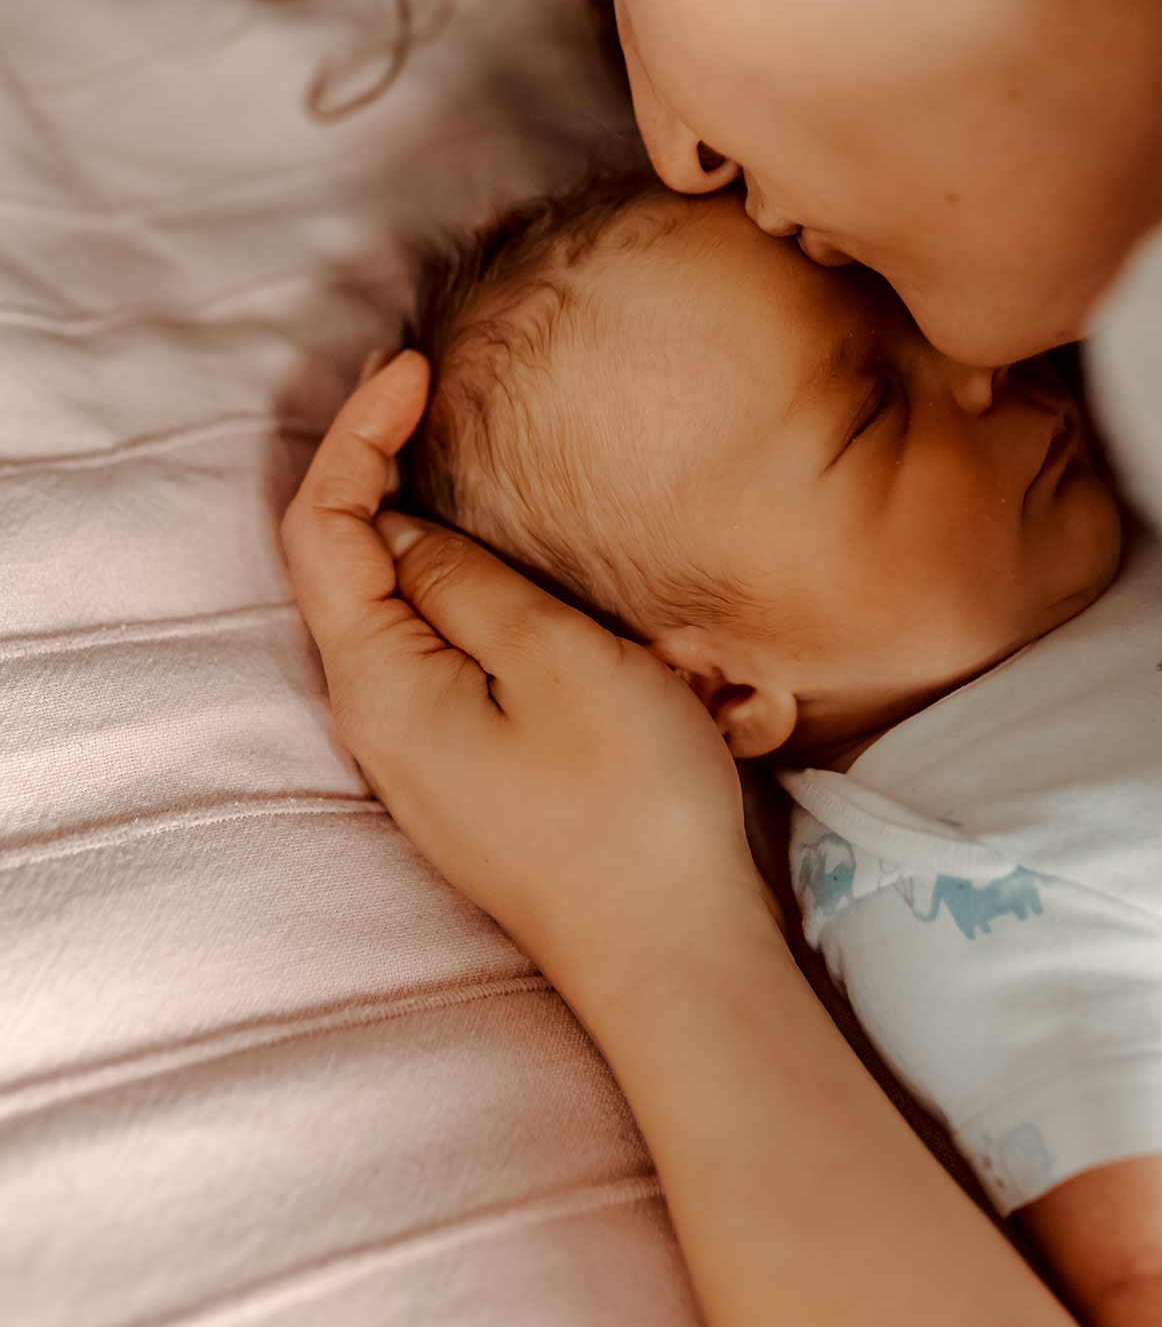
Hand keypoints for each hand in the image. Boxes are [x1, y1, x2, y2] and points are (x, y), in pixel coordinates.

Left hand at [280, 352, 766, 1015]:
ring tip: (443, 449)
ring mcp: (418, 752)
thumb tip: (405, 530)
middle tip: (418, 387)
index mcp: (380, 684)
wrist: (672, 957)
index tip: (419, 368)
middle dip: (366, 463)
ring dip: (405, 520)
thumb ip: (468, 582)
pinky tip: (487, 559)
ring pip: (380, 607)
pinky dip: (442, 581)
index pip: (323, 526)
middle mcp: (376, 719)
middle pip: (336, 564)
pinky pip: (427, 652)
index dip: (357, 432)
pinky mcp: (465, 770)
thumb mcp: (558, 660)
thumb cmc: (628, 809)